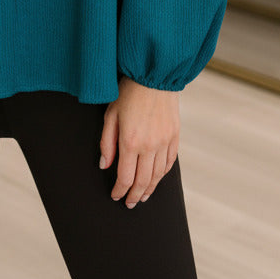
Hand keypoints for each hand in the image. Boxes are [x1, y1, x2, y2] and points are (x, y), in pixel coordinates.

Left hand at [99, 76, 179, 207]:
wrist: (153, 74)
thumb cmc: (128, 91)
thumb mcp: (111, 114)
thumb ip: (107, 142)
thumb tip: (104, 165)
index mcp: (130, 141)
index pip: (125, 177)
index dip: (119, 191)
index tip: (115, 196)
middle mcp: (149, 145)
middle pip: (143, 182)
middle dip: (134, 196)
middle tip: (129, 203)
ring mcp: (164, 142)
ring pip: (158, 175)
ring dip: (150, 189)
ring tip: (142, 197)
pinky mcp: (174, 136)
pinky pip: (169, 162)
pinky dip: (162, 175)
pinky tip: (157, 179)